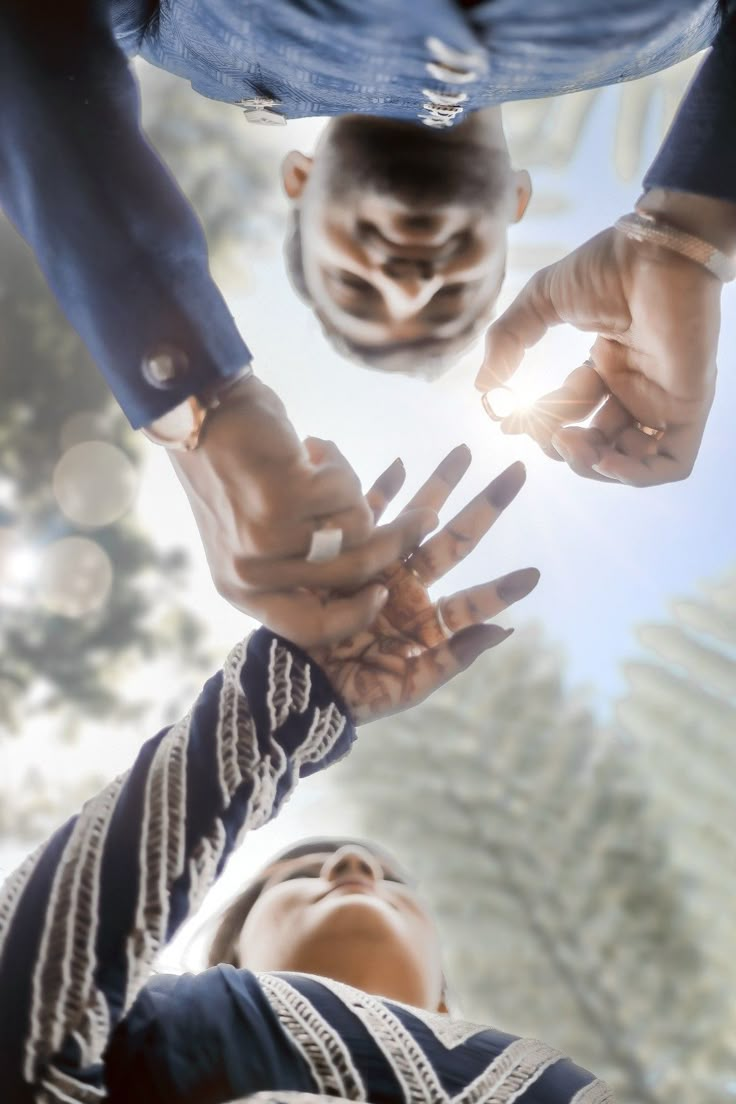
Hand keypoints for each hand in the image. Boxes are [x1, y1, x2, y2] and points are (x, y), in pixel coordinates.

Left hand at [169, 374, 434, 645]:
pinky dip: (338, 462)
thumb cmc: (232, 468)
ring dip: (350, 488)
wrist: (198, 410)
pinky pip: (348, 492)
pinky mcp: (283, 501)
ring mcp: (267, 540)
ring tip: (320, 461)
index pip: (309, 629)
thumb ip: (294, 562)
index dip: (354, 616)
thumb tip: (366, 575)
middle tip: (424, 517)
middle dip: (395, 541)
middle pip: (351, 575)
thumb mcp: (251, 533)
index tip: (381, 591)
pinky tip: (310, 446)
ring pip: (356, 529)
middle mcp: (251, 574)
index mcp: (241, 589)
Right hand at [307, 446, 538, 722]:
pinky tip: (400, 463)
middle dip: (484, 507)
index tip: (535, 573)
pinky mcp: (344, 557)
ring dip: (439, 485)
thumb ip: (451, 658)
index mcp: (425, 623)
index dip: (502, 589)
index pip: (472, 602)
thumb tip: (504, 629)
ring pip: (416, 519)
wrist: (294, 684)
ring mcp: (378, 569)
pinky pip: (367, 517)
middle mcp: (408, 589)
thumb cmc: (351, 695)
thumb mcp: (407, 685)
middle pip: (453, 541)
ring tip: (463, 451)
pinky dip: (382, 490)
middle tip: (516, 471)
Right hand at [475, 219, 722, 485]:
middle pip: (595, 444)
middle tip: (542, 430)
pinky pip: (669, 464)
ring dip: (590, 464)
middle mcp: (635, 387)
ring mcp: (662, 400)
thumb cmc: (607, 266)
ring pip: (628, 461)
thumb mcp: (540, 302)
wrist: (654, 252)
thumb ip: (508, 341)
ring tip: (567, 441)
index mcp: (607, 365)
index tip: (507, 420)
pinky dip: (633, 475)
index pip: (571, 414)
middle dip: (560, 445)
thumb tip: (483, 388)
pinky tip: (601, 459)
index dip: (538, 424)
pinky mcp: (687, 407)